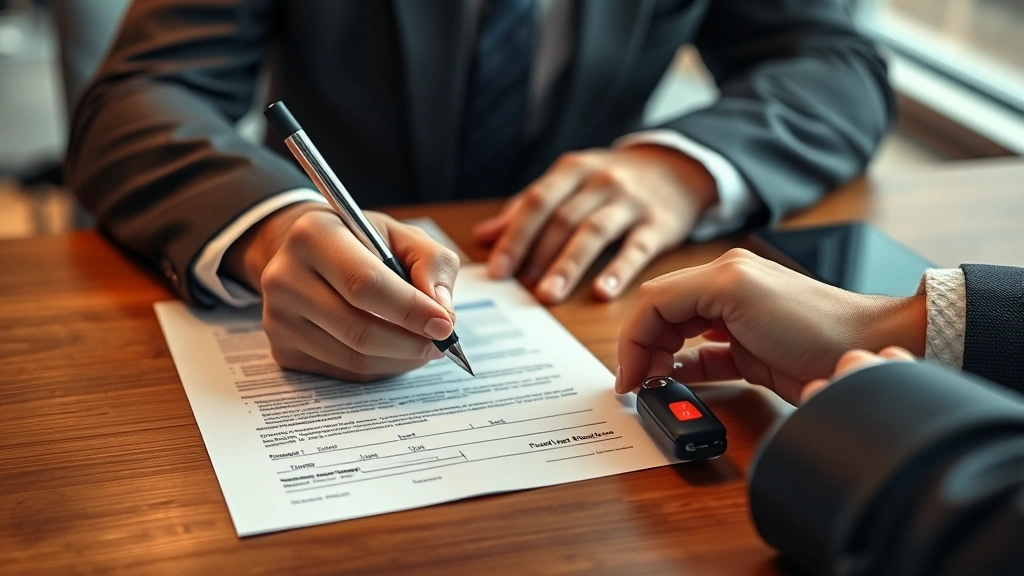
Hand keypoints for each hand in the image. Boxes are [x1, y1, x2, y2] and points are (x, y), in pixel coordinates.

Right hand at [222, 202, 459, 381]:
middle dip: (411, 343)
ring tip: (423, 346)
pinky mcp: (282, 349)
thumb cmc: (363, 244)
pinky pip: (342, 372)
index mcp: (313, 235)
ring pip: (353, 359)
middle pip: (358, 329)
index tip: (445, 324)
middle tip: (442, 343)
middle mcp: (284, 277)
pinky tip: (393, 350)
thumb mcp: (402, 235)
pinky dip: (380, 368)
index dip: (410, 309)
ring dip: (400, 360)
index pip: (364, 284)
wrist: (309, 255)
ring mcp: (278, 317)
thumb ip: (432, 263)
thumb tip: (441, 310)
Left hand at [473, 145, 717, 303]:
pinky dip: (618, 270)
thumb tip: (483, 237)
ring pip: (593, 232)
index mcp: (572, 170)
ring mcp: (631, 201)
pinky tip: (603, 293)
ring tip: (549, 295)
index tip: (497, 270)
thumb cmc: (612, 181)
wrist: (677, 168)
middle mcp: (601, 181)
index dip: (514, 237)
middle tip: (521, 288)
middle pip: (562, 219)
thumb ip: (528, 208)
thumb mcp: (571, 182)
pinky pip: (637, 248)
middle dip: (537, 254)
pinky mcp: (660, 223)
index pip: (536, 203)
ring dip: (568, 265)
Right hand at [615, 248, 926, 403]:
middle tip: (638, 385)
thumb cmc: (812, 319)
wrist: (865, 351)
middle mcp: (724, 294)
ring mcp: (738, 326)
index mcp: (718, 272)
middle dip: (643, 351)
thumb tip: (646, 335)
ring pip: (679, 343)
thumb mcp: (733, 292)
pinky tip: (679, 386)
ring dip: (662, 364)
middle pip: (662, 320)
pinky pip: (706, 364)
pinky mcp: (752, 356)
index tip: (629, 375)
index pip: (653, 301)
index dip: (633, 338)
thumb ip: (678, 301)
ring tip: (655, 388)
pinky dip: (688, 375)